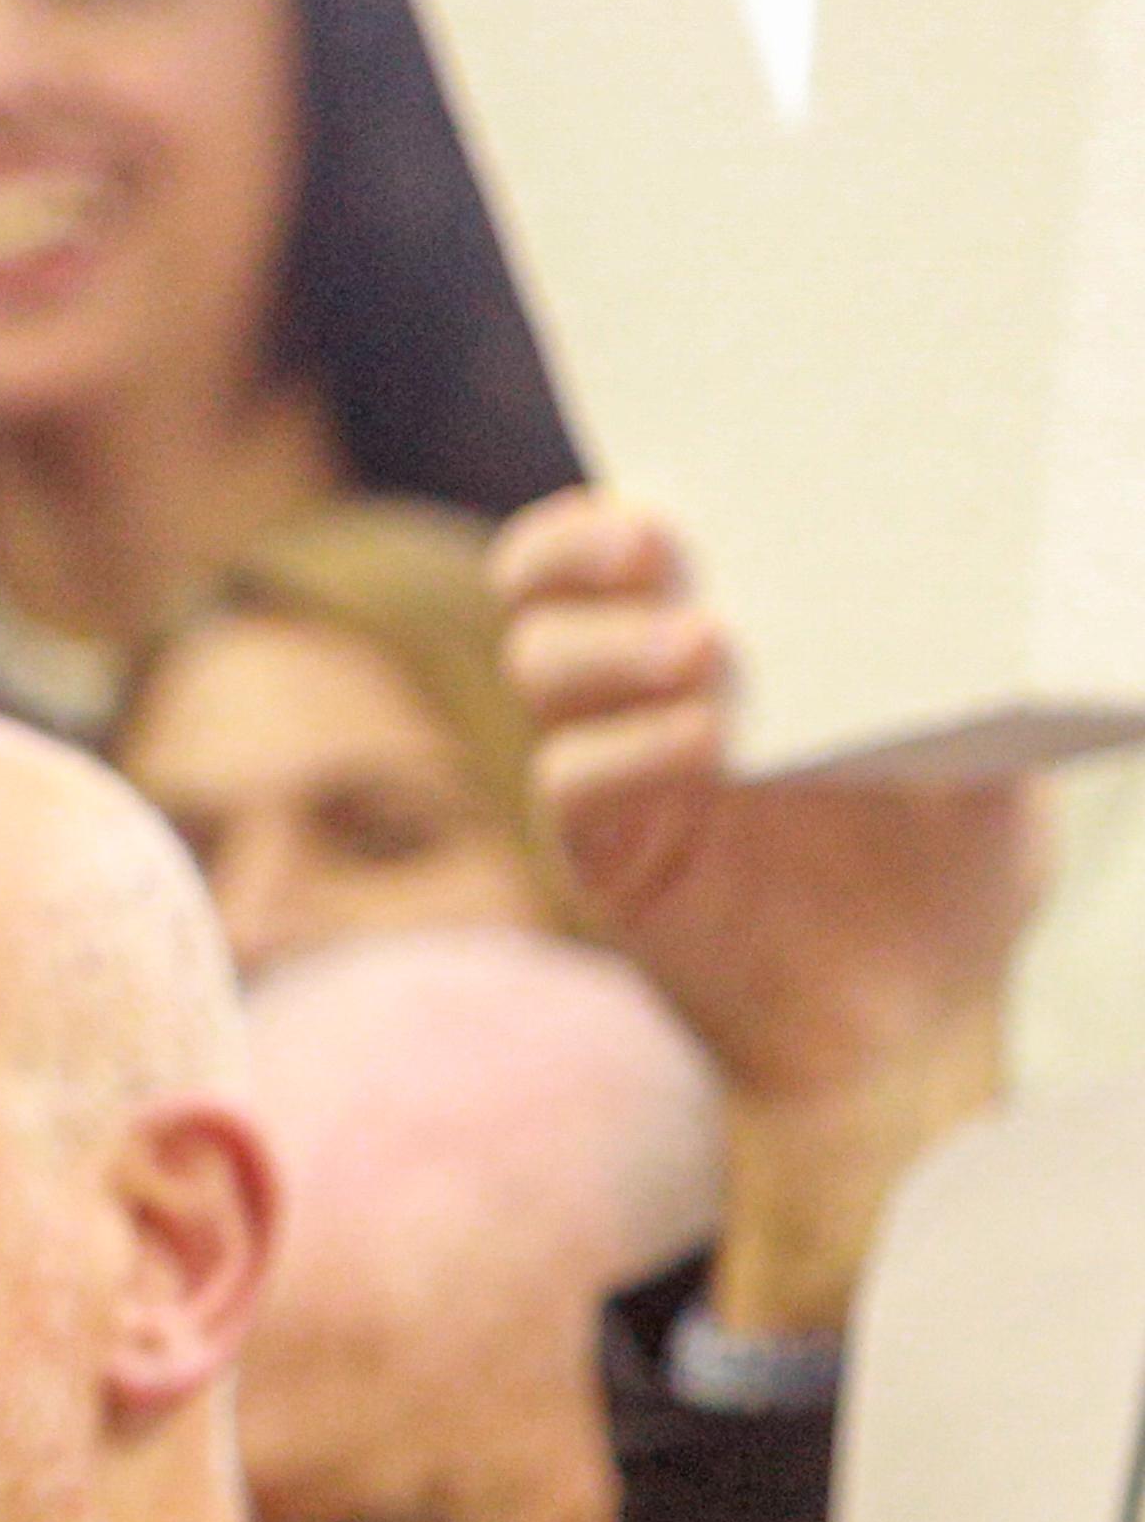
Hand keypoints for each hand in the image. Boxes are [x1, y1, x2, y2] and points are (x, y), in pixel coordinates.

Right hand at [494, 487, 1040, 1332]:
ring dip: (608, 646)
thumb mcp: (983, 750)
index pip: (609, 539)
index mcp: (712, 628)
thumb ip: (952, 669)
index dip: (605, 512)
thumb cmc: (949, 867)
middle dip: (577, 551)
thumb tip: (957, 582)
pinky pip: (574, 781)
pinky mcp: (608, 854)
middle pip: (538, 585)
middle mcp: (639, 686)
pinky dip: (629, 750)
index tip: (662, 506)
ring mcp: (617, 766)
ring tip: (704, 649)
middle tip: (659, 551)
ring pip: (542, 665)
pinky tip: (706, 745)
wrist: (922, 1015)